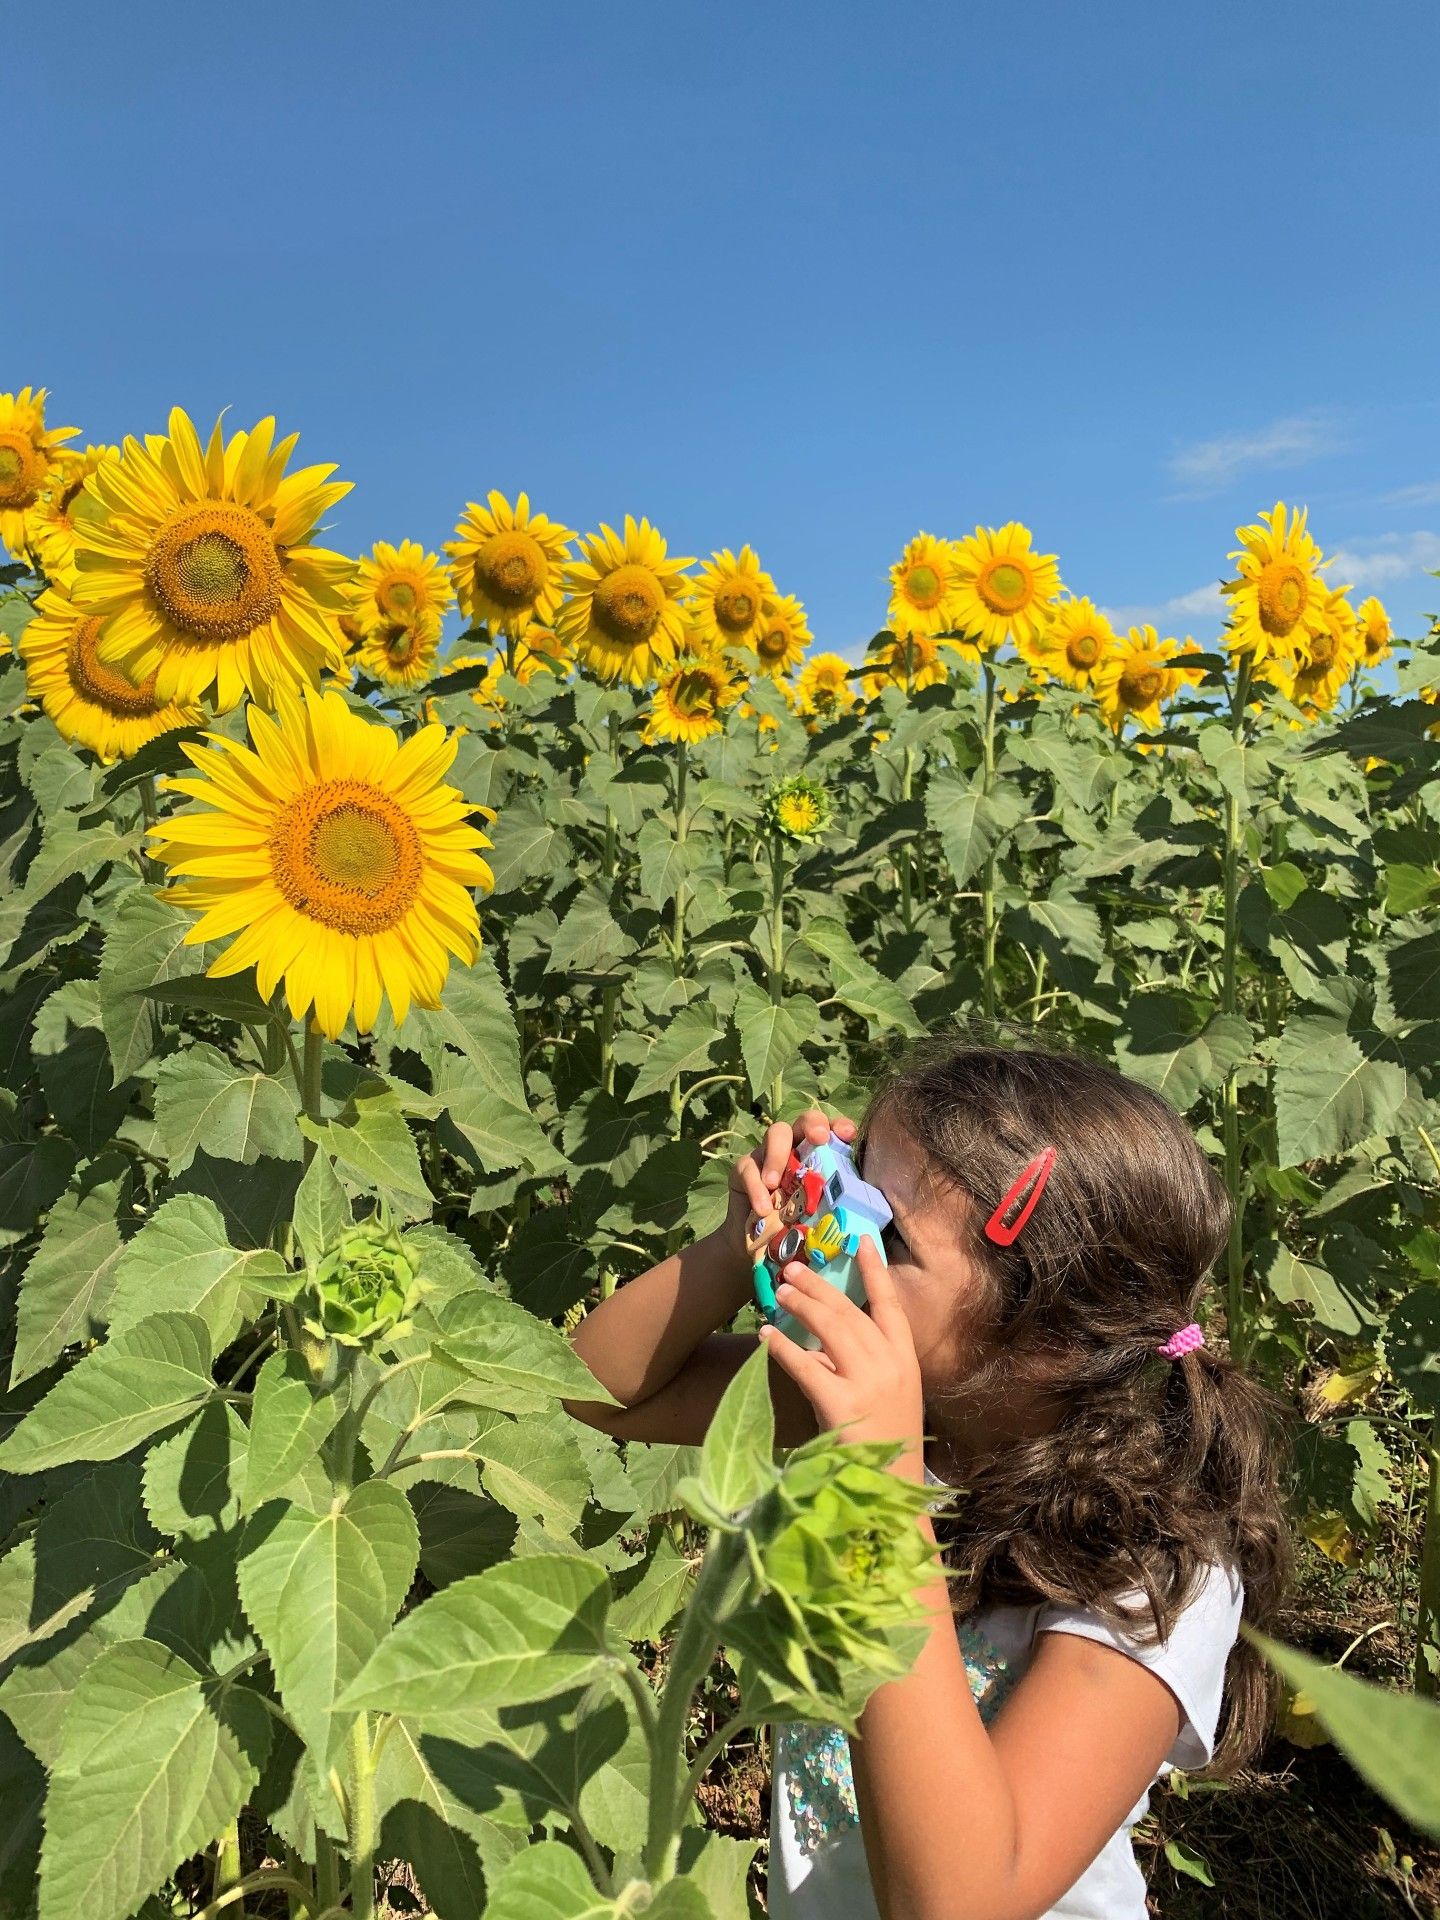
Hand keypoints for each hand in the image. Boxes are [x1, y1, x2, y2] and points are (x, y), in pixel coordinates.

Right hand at [724, 1107, 857, 1252]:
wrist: (760, 1248)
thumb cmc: (797, 1230)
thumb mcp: (822, 1219)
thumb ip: (840, 1210)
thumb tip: (869, 1221)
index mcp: (820, 1155)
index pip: (833, 1130)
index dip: (841, 1126)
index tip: (849, 1134)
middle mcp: (796, 1147)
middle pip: (805, 1120)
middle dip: (813, 1124)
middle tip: (819, 1139)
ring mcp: (768, 1154)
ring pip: (775, 1133)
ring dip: (777, 1155)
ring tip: (774, 1183)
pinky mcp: (744, 1169)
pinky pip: (748, 1168)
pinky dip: (755, 1188)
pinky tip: (763, 1209)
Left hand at [758, 1236, 924, 1464]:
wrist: (892, 1487)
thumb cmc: (887, 1442)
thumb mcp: (891, 1395)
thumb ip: (867, 1364)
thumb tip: (825, 1340)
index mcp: (905, 1360)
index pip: (890, 1305)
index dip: (876, 1271)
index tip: (863, 1240)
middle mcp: (890, 1365)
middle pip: (850, 1312)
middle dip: (820, 1286)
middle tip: (793, 1267)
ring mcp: (868, 1383)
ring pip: (829, 1329)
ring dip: (802, 1305)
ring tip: (779, 1290)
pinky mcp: (842, 1403)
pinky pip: (805, 1366)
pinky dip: (783, 1347)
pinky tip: (766, 1335)